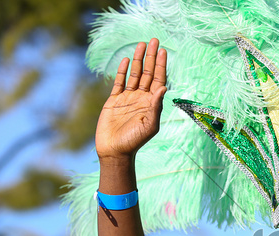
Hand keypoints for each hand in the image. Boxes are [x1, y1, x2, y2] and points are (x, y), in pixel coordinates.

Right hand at [95, 39, 166, 161]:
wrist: (115, 151)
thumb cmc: (135, 141)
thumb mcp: (149, 125)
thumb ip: (156, 106)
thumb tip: (163, 87)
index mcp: (151, 103)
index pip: (158, 80)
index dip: (161, 65)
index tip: (163, 50)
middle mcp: (141, 98)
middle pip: (147, 73)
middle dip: (151, 57)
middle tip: (154, 40)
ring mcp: (128, 98)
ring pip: (134, 74)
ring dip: (138, 60)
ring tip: (141, 44)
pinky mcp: (114, 100)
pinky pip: (119, 82)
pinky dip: (123, 71)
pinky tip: (126, 60)